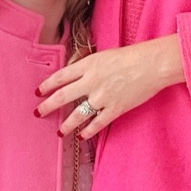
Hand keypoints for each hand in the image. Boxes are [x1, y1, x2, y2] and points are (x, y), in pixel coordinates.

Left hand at [36, 36, 184, 139]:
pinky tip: (81, 135)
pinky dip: (87, 131)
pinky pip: (97, 124)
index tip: (38, 92)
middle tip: (38, 113)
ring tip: (59, 132)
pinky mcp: (115, 109)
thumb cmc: (131, 56)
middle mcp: (91, 81)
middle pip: (62, 96)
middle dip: (47, 106)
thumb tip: (74, 77)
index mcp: (88, 65)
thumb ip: (87, 66)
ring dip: (66, 125)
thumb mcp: (103, 55)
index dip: (47, 85)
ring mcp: (102, 97)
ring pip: (77, 114)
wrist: (152, 64)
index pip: (60, 77)